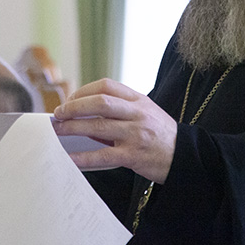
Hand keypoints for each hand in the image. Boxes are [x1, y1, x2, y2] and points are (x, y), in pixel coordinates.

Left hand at [52, 78, 176, 183]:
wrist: (186, 157)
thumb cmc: (161, 135)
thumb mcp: (147, 112)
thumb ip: (122, 108)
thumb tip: (86, 111)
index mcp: (139, 100)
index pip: (107, 86)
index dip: (84, 91)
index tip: (70, 99)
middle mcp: (138, 114)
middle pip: (100, 102)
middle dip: (74, 107)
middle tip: (58, 113)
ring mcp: (136, 135)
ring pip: (98, 127)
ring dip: (73, 127)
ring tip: (58, 130)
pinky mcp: (133, 156)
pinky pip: (102, 155)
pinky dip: (83, 157)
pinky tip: (69, 158)